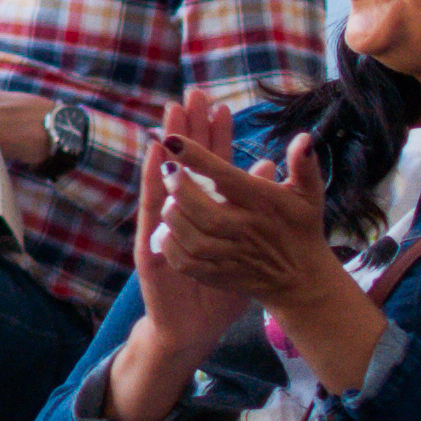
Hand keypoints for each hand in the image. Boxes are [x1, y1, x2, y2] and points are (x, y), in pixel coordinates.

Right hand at [126, 90, 255, 358]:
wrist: (193, 327)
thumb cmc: (220, 287)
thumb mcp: (247, 244)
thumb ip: (257, 205)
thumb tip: (271, 167)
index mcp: (207, 210)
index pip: (212, 166)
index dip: (216, 138)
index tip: (222, 106)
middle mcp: (182, 210)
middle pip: (186, 161)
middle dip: (189, 127)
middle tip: (192, 93)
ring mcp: (163, 223)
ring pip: (166, 175)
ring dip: (167, 144)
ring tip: (172, 113)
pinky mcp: (149, 240)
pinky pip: (150, 205)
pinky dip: (151, 178)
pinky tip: (155, 156)